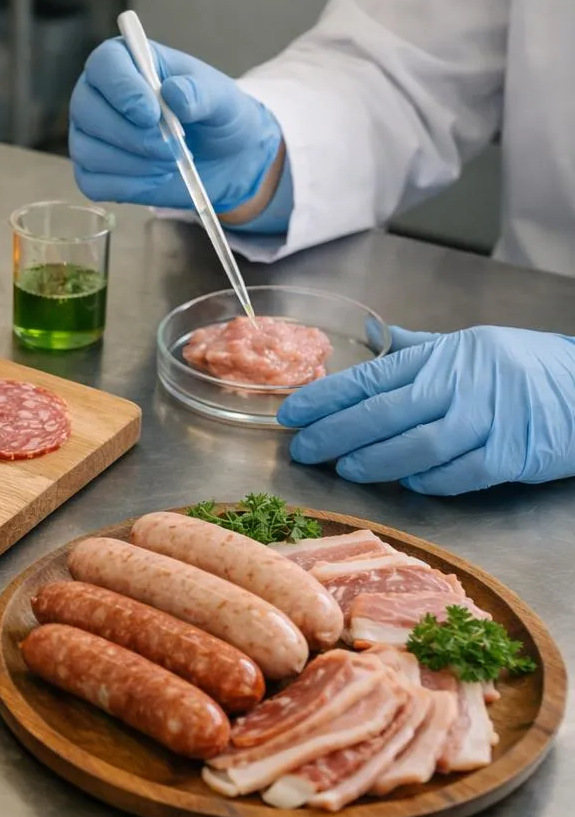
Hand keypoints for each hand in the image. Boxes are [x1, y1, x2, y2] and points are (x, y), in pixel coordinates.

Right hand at [69, 38, 283, 210]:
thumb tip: (173, 93)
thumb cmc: (215, 117)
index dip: (122, 89)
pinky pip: (94, 182)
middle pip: (86, 110)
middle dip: (130, 135)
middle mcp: (98, 95)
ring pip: (88, 151)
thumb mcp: (222, 99)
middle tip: (170, 146)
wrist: (223, 158)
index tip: (151, 113)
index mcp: (127, 63)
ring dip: (134, 163)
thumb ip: (201, 92)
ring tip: (169, 161)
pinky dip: (129, 185)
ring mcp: (90, 135)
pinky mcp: (91, 172)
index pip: (103, 64)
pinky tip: (155, 177)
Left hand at [278, 326, 574, 494]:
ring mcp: (486, 421)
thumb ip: (420, 347)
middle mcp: (460, 386)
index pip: (370, 378)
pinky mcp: (510, 455)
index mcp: (443, 358)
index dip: (325, 398)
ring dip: (375, 461)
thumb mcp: (472, 344)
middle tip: (303, 449)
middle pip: (383, 413)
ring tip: (346, 469)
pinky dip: (428, 481)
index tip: (291, 413)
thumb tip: (375, 333)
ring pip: (417, 447)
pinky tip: (407, 484)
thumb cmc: (526, 366)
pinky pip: (458, 475)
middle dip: (335, 433)